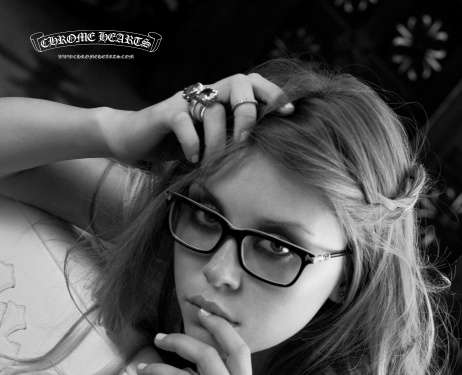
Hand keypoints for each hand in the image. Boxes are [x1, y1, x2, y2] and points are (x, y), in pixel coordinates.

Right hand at [100, 73, 293, 163]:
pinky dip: (192, 143)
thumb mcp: (207, 144)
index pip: (251, 83)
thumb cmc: (173, 145)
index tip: (288, 112)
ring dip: (218, 141)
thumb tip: (263, 156)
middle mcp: (204, 94)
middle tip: (245, 141)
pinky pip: (185, 121)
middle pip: (239, 83)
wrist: (131, 140)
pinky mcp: (164, 113)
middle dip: (249, 112)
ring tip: (214, 162)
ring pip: (213, 108)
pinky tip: (192, 160)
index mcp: (219, 99)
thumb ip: (229, 141)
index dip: (272, 93)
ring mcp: (184, 101)